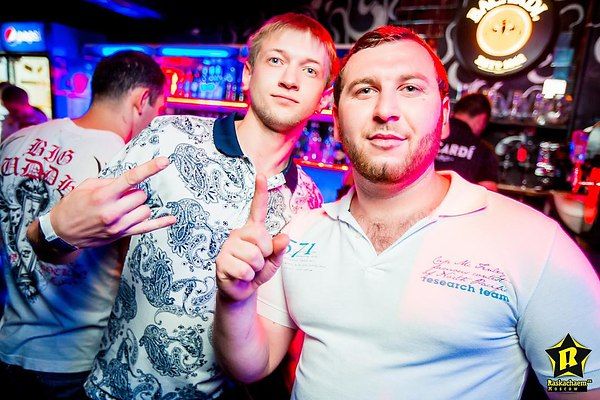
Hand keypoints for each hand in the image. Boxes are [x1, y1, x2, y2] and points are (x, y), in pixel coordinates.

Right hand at [48, 156, 176, 247]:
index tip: (164, 161)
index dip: (149, 168)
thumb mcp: (86, 186)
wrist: (62, 232)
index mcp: (102, 196)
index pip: (131, 178)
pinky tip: (172, 218)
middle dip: (134, 192)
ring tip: (124, 207)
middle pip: (141, 195)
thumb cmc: (74, 205)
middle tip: (121, 195)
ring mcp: (118, 226)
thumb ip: (110, 182)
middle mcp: (112, 212)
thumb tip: (130, 181)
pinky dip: (161, 223)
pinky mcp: (122, 235)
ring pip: (146, 210)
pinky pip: (147, 228)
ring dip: (139, 205)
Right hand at [216, 175, 288, 301]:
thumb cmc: (257, 272)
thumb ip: (279, 250)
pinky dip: (247, 277)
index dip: (260, 191)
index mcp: (252, 230)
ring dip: (256, 268)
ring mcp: (227, 246)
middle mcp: (238, 233)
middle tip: (258, 262)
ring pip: (254, 256)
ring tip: (249, 270)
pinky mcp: (221, 261)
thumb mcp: (273, 261)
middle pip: (261, 237)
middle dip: (265, 254)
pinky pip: (244, 270)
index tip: (262, 175)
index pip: (257, 208)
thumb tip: (285, 237)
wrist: (241, 290)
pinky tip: (240, 276)